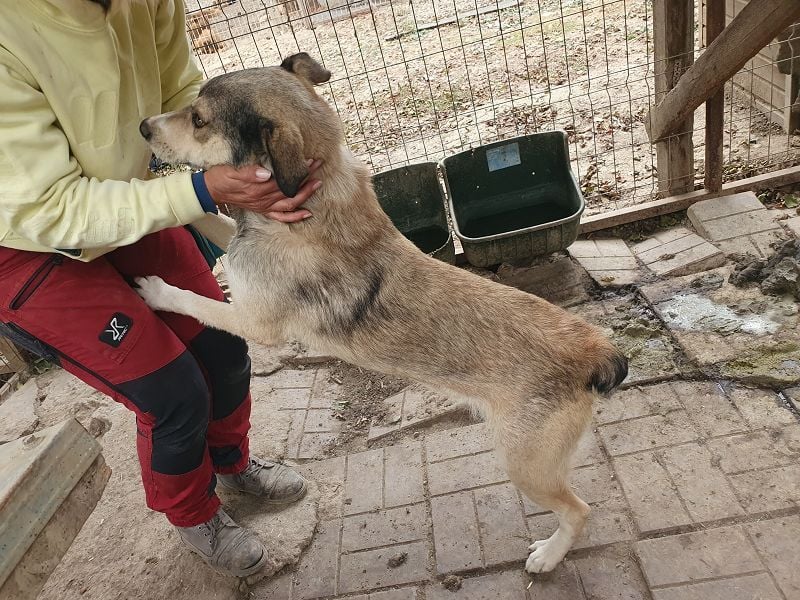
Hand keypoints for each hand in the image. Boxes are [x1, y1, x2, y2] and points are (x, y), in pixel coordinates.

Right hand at [203, 160, 321, 222]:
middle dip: (306, 179)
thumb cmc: (221, 177)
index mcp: (258, 188)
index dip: (298, 171)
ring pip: (290, 204)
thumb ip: (249, 172)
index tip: (310, 161)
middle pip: (290, 190)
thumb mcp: (232, 171)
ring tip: (318, 184)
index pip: (284, 179)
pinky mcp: (262, 210)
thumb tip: (266, 173)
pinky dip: (295, 216)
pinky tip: (307, 213)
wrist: (211, 191)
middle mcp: (263, 200)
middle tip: (319, 166)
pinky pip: (281, 216)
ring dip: (305, 195)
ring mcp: (264, 206)